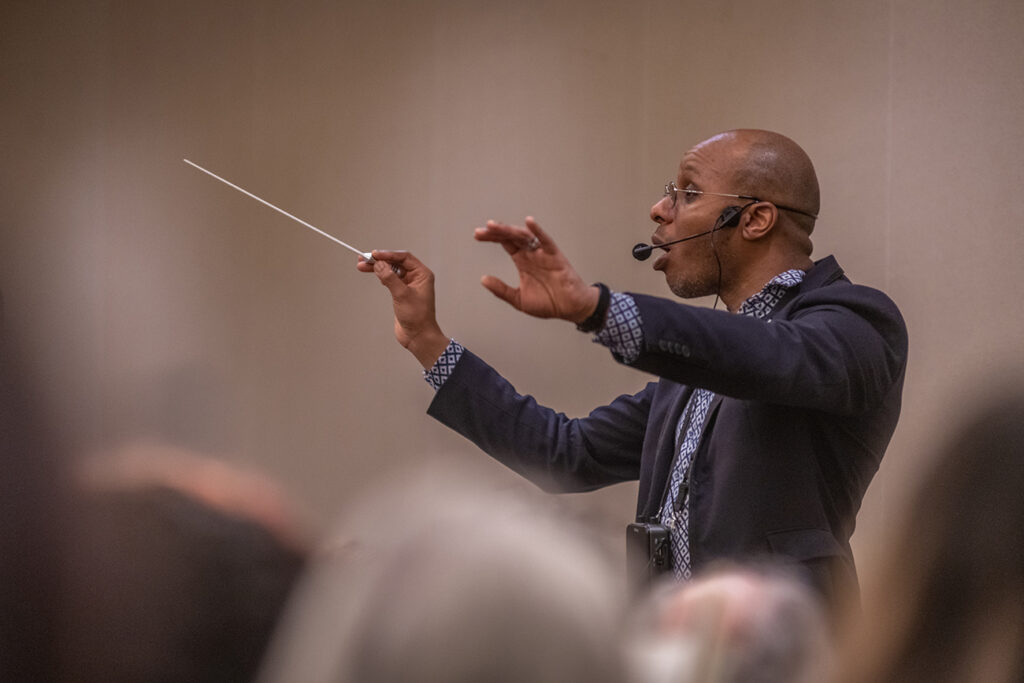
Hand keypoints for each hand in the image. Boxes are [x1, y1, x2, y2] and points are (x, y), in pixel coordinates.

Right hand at [357, 250, 449, 368]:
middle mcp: (416, 278)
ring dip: (378, 268)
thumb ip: (390, 278)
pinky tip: (374, 274)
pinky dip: (381, 276)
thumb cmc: (417, 318)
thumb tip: (379, 264)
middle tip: (364, 259)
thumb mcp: (402, 295)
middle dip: (380, 260)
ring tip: (362, 266)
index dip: (388, 254)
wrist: (418, 336)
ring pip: (391, 270)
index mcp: (422, 275)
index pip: (404, 258)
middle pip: (396, 262)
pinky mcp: (401, 293)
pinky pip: (390, 279)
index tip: (374, 254)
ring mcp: (408, 285)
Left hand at [474, 217, 598, 322]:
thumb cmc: (548, 303)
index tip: (477, 235)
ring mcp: (543, 253)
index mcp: (522, 261)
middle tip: (480, 231)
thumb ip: (501, 289)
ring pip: (524, 236)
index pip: (505, 243)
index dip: (491, 238)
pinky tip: (529, 222)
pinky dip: (538, 231)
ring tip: (494, 226)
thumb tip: (483, 279)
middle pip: (511, 237)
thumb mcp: (518, 299)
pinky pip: (546, 240)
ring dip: (509, 230)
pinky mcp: (555, 256)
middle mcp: (531, 254)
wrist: (570, 309)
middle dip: (496, 232)